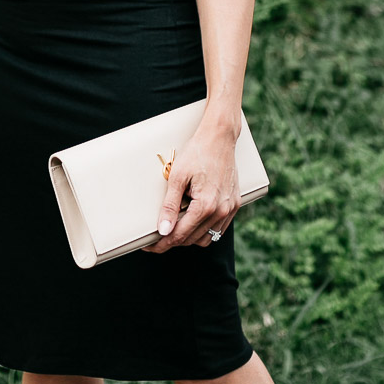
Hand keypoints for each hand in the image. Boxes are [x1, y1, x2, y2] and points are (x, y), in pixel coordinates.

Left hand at [144, 126, 240, 252]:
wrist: (220, 138)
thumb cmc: (197, 153)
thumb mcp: (177, 177)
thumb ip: (169, 206)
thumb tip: (163, 231)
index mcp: (206, 205)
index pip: (180, 235)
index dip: (162, 243)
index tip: (149, 246)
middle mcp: (221, 210)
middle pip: (192, 239)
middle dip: (172, 242)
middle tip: (156, 239)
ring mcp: (230, 209)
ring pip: (206, 238)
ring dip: (189, 238)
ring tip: (173, 230)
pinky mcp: (235, 204)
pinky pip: (218, 228)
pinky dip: (203, 230)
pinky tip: (192, 222)